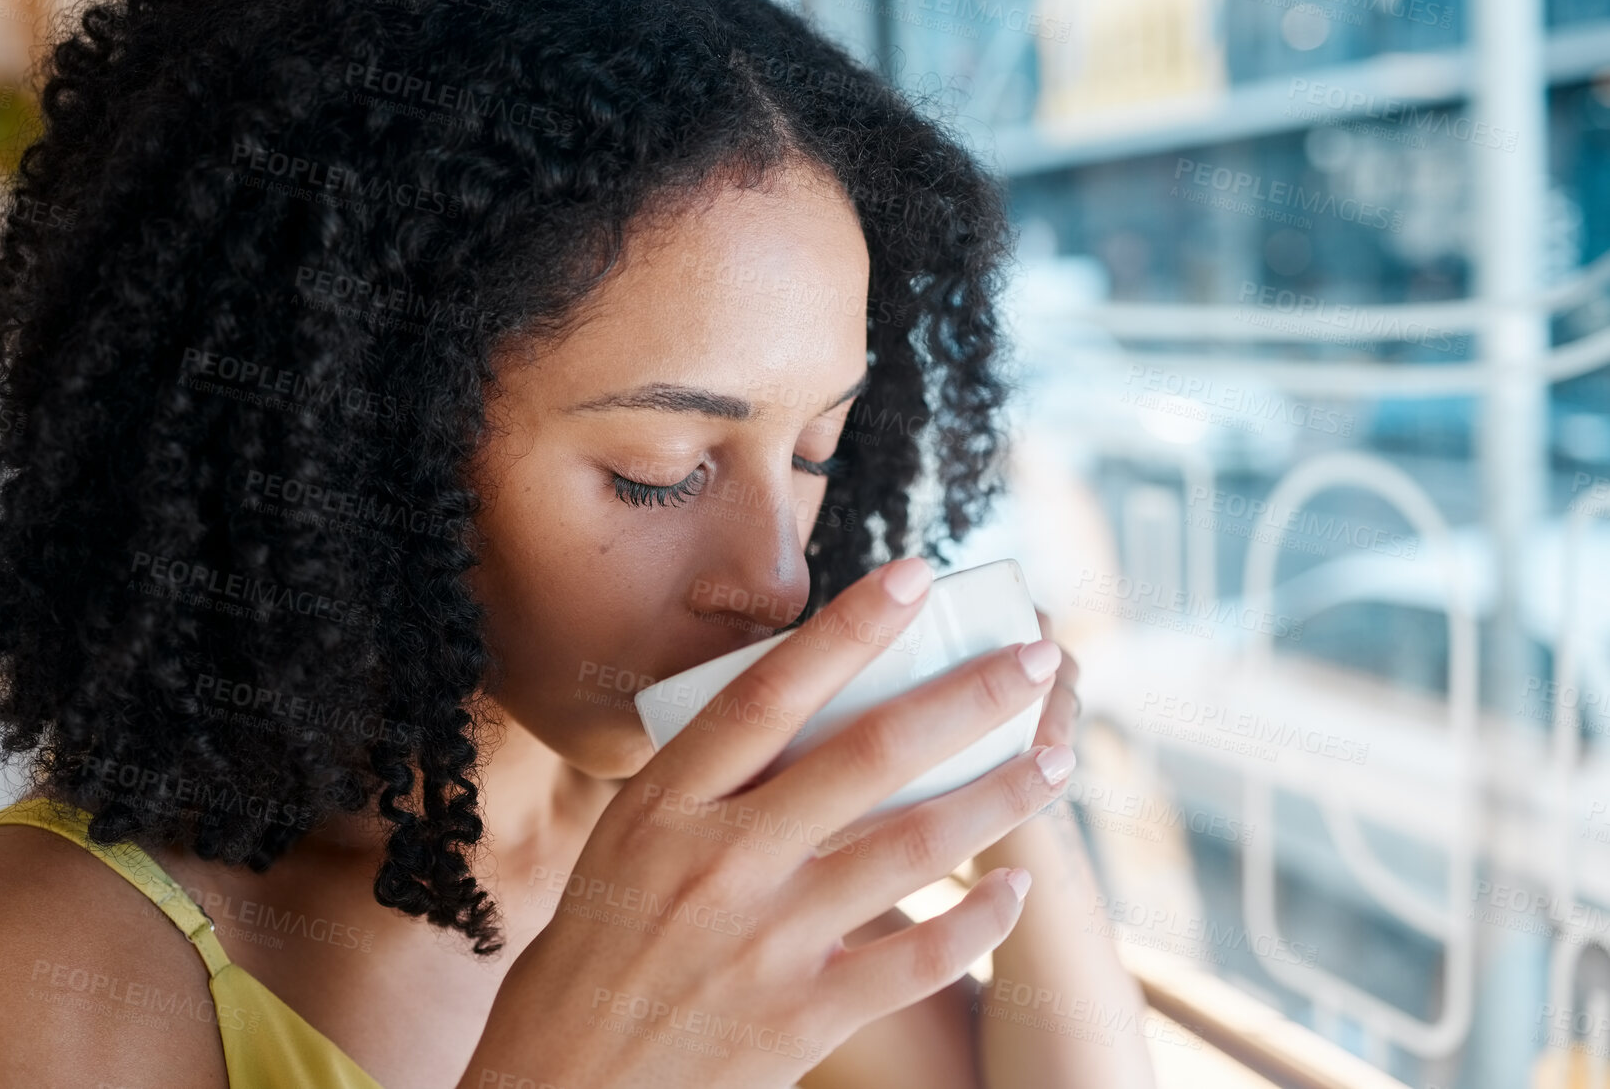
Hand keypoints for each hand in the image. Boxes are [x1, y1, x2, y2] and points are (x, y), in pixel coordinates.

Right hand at [457, 556, 1069, 1088]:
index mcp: (664, 806)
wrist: (558, 1088)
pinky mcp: (800, 1017)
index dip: (850, 627)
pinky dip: (979, 919)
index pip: (770, 691)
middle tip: (1033, 658)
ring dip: (998, 797)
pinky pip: (917, 956)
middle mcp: (719, 861)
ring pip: (913, 847)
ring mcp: (765, 942)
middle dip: (968, 698)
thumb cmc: (589, 960)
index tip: (916, 575)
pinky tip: (1016, 886)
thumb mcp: (622, 849)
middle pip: (867, 754)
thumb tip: (786, 720)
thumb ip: (700, 790)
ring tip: (1055, 763)